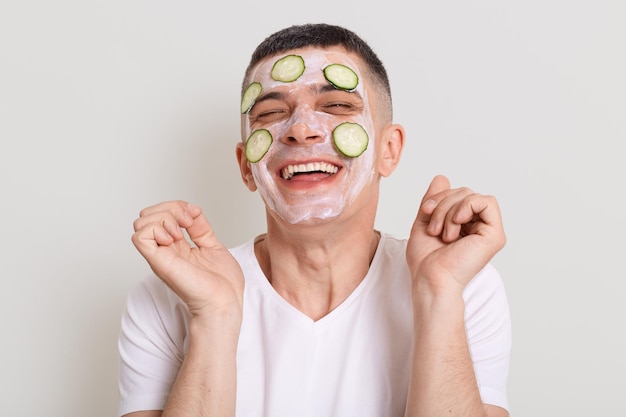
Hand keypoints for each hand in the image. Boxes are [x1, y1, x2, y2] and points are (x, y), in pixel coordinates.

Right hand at [131, 201, 243, 319]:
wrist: (225, 302)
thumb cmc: (223, 284)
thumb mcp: (212, 245)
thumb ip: (200, 228)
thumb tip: (192, 209)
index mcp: (176, 247)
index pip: (161, 214)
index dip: (177, 206)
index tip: (194, 216)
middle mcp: (165, 250)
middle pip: (147, 215)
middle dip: (169, 208)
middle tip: (187, 223)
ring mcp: (160, 256)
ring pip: (141, 222)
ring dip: (163, 217)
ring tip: (180, 233)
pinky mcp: (159, 262)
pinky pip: (140, 237)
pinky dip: (156, 229)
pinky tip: (174, 239)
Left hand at [406, 175, 505, 296]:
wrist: (430, 279)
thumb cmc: (426, 260)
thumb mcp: (425, 222)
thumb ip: (434, 200)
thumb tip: (442, 177)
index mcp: (465, 225)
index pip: (458, 194)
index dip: (440, 196)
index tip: (426, 211)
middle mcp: (479, 227)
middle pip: (465, 192)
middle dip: (443, 203)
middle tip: (434, 227)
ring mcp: (488, 231)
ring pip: (473, 195)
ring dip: (451, 209)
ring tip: (444, 233)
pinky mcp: (495, 235)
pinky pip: (487, 202)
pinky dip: (467, 206)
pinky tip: (457, 222)